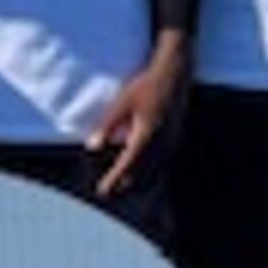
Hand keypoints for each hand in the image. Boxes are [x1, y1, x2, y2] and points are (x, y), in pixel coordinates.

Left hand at [86, 40, 186, 199]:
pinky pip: (162, 166)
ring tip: (121, 186)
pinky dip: (150, 174)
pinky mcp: (175, 141)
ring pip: (154, 174)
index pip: (127, 166)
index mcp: (146, 135)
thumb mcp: (122, 103)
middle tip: (108, 192)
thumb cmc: (146, 86)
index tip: (102, 191)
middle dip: (124, 186)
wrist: (175, 76)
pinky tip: (141, 174)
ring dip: (137, 183)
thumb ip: (107, 126)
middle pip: (141, 176)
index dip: (114, 181)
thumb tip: (92, 146)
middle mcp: (160, 144)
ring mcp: (170, 144)